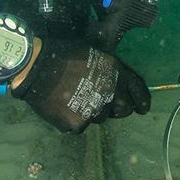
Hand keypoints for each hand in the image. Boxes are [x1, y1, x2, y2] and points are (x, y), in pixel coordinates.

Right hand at [11, 36, 149, 132]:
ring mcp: (95, 110)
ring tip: (75, 99)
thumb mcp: (94, 54)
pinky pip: (81, 125)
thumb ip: (110, 71)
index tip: (143, 109)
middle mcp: (111, 93)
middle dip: (117, 108)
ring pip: (101, 118)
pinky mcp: (78, 124)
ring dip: (93, 112)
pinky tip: (63, 107)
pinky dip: (74, 119)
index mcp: (116, 72)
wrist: (35, 67)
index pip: (138, 90)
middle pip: (124, 110)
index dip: (142, 101)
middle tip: (101, 102)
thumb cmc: (63, 55)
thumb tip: (118, 83)